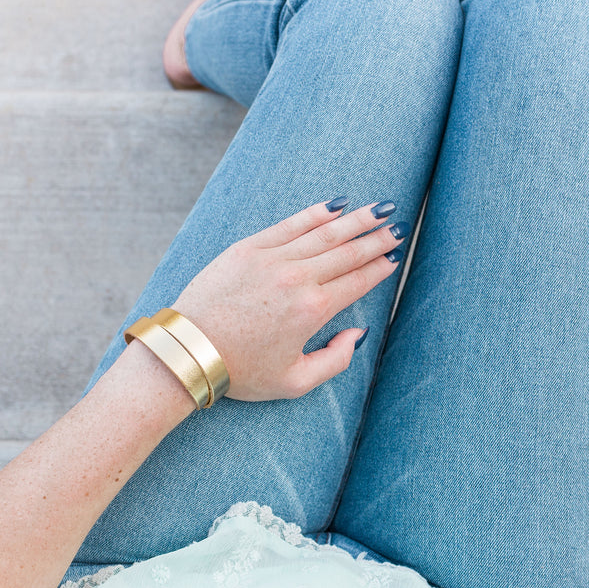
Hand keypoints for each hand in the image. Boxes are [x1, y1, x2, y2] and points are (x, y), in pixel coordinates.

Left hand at [170, 198, 404, 401]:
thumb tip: (358, 333)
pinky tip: (336, 205)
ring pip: (324, 232)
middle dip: (377, 238)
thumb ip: (335, 360)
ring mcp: (273, 259)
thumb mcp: (295, 382)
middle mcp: (298, 278)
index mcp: (314, 311)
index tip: (396, 256)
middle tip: (399, 226)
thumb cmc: (241, 371)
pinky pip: (290, 224)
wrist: (190, 350)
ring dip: (356, 219)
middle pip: (348, 252)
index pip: (358, 280)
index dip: (381, 267)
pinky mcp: (248, 248)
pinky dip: (315, 213)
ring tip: (378, 208)